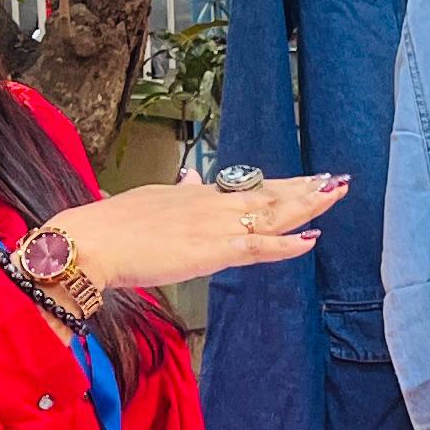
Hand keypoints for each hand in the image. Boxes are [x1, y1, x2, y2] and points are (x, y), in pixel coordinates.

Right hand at [44, 170, 345, 290]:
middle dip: (305, 188)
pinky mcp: (211, 250)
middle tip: (338, 180)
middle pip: (268, 194)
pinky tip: (310, 240)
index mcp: (196, 195)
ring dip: (307, 205)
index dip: (281, 184)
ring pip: (271, 214)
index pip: (248, 187)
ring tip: (335, 195)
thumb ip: (177, 193)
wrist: (90, 241)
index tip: (306, 179)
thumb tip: (191, 180)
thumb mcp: (149, 200)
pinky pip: (259, 248)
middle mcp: (211, 204)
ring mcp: (214, 225)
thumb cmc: (111, 228)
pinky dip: (287, 245)